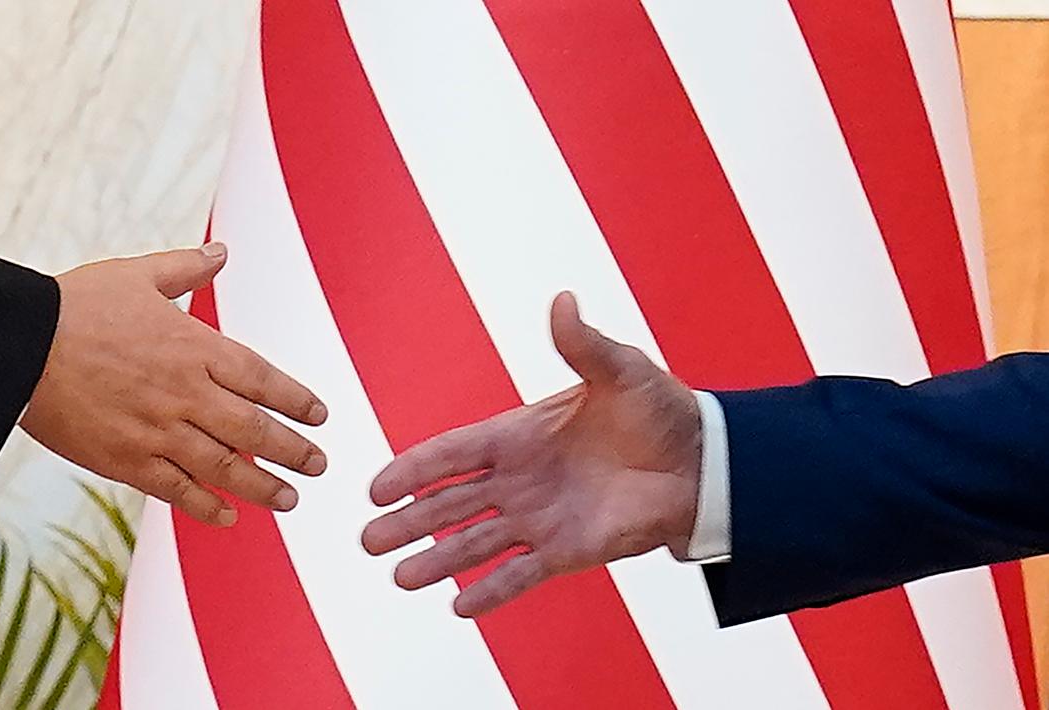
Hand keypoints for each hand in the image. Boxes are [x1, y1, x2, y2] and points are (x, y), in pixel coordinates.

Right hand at [20, 243, 328, 526]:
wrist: (18, 346)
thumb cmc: (75, 306)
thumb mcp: (137, 274)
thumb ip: (186, 269)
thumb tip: (222, 253)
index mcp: (195, 347)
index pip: (263, 379)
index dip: (297, 400)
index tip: (320, 416)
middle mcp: (186, 393)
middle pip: (255, 430)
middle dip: (295, 451)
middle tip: (319, 464)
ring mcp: (158, 431)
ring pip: (225, 467)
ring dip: (264, 486)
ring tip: (290, 499)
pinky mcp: (126, 461)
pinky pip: (177, 491)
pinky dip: (206, 507)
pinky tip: (228, 517)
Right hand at [361, 292, 700, 615]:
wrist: (702, 463)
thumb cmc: (659, 410)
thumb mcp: (620, 369)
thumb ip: (581, 344)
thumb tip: (563, 301)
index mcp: (518, 435)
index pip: (452, 454)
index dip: (413, 470)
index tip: (377, 488)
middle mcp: (518, 480)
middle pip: (448, 504)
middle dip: (407, 522)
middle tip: (367, 540)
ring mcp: (538, 519)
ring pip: (474, 544)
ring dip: (437, 562)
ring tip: (399, 579)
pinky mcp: (566, 551)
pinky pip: (520, 575)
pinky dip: (492, 592)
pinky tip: (460, 608)